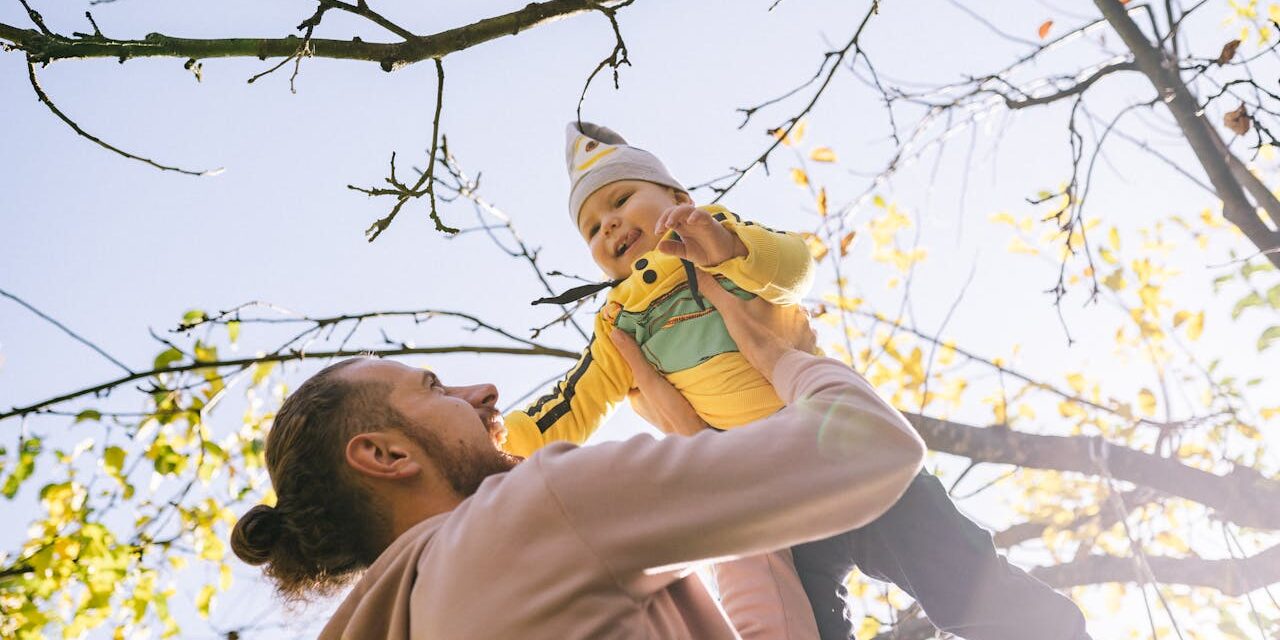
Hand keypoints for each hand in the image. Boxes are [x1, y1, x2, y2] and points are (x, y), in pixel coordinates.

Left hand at [609, 328, 708, 435]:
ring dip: (666, 366)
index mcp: (635, 399)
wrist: (700, 434)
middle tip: (654, 336)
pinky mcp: (682, 404)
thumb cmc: (670, 411)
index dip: (632, 355)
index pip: (630, 372)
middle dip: (650, 359)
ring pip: (662, 380)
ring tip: (669, 344)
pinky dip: (678, 374)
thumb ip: (632, 358)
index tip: (636, 335)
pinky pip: (676, 384)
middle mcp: (648, 402)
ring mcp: (665, 404)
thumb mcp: (648, 380)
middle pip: (647, 374)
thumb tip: (613, 333)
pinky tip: (684, 362)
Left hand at [654, 205, 747, 266]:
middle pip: (675, 210)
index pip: (668, 217)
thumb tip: (658, 247)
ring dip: (676, 214)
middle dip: (666, 216)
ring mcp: (699, 220)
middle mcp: (689, 221)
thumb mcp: (686, 252)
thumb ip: (673, 249)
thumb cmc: (704, 251)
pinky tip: (690, 221)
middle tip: (662, 228)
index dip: (661, 222)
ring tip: (670, 224)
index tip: (658, 233)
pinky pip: (703, 214)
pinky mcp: (710, 222)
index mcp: (681, 226)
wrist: (722, 256)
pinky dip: (696, 215)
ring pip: (687, 209)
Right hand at [695, 270, 815, 384]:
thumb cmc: (756, 337)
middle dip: (777, 308)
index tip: (757, 298)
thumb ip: (715, 290)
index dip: (765, 291)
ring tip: (777, 332)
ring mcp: (808, 325)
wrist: (781, 366)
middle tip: (765, 318)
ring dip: (789, 323)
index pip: (774, 285)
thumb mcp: (731, 311)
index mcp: (781, 294)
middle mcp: (800, 306)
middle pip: (786, 302)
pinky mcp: (812, 341)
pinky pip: (806, 336)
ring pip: (798, 319)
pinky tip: (789, 344)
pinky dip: (798, 339)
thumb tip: (697, 269)